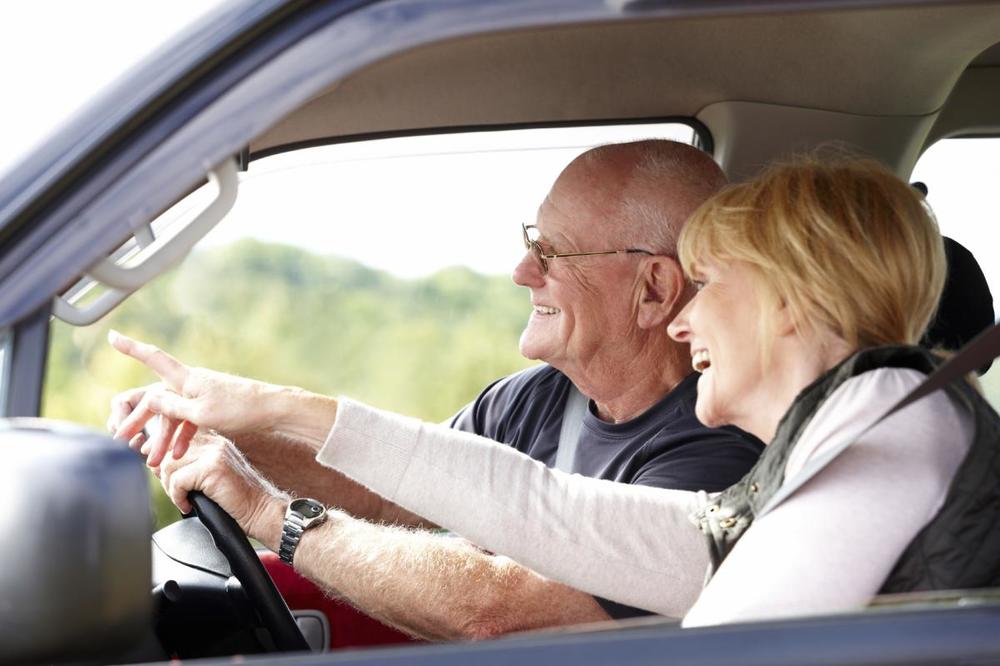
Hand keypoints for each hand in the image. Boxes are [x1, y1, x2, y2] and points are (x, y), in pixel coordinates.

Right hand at [108, 331, 281, 465]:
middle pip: (158, 399)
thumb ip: (172, 407)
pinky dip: (183, 436)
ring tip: (151, 461)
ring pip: (174, 415)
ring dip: (162, 437)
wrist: (274, 411)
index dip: (131, 348)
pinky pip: (191, 421)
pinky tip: (177, 455)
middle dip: (139, 419)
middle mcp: (193, 383)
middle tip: (120, 435)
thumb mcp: (200, 413)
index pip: (153, 358)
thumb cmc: (239, 410)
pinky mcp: (214, 406)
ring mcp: (203, 395)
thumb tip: (149, 397)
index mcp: (187, 379)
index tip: (112, 336)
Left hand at [156, 432, 286, 547]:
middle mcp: (214, 442)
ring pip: (169, 465)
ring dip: (170, 488)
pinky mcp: (213, 469)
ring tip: (183, 499)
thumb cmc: (235, 499)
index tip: (155, 469)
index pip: (174, 437)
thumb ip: (187, 465)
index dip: (159, 453)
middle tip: (175, 493)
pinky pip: (178, 481)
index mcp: (213, 441)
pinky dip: (177, 497)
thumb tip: (153, 463)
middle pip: (167, 451)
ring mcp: (214, 454)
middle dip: (163, 475)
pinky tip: (188, 505)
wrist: (261, 510)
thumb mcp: (208, 477)